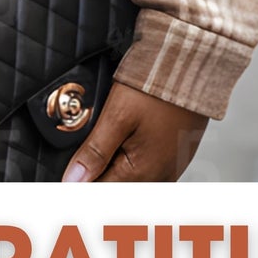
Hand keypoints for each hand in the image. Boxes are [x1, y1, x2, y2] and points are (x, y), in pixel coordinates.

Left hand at [61, 81, 208, 181]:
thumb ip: (95, 151)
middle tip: (81, 156)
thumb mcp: (118, 115)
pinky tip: (122, 141)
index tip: (65, 175)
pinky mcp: (175, 154)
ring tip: (103, 144)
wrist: (192, 67)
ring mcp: (170, 166)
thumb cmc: (158, 88)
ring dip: (112, 166)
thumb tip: (73, 179)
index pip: (100, 191)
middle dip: (95, 174)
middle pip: (116, 185)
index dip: (78, 182)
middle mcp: (159, 176)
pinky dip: (129, 158)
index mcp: (142, 172)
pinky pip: (147, 166)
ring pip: (131, 177)